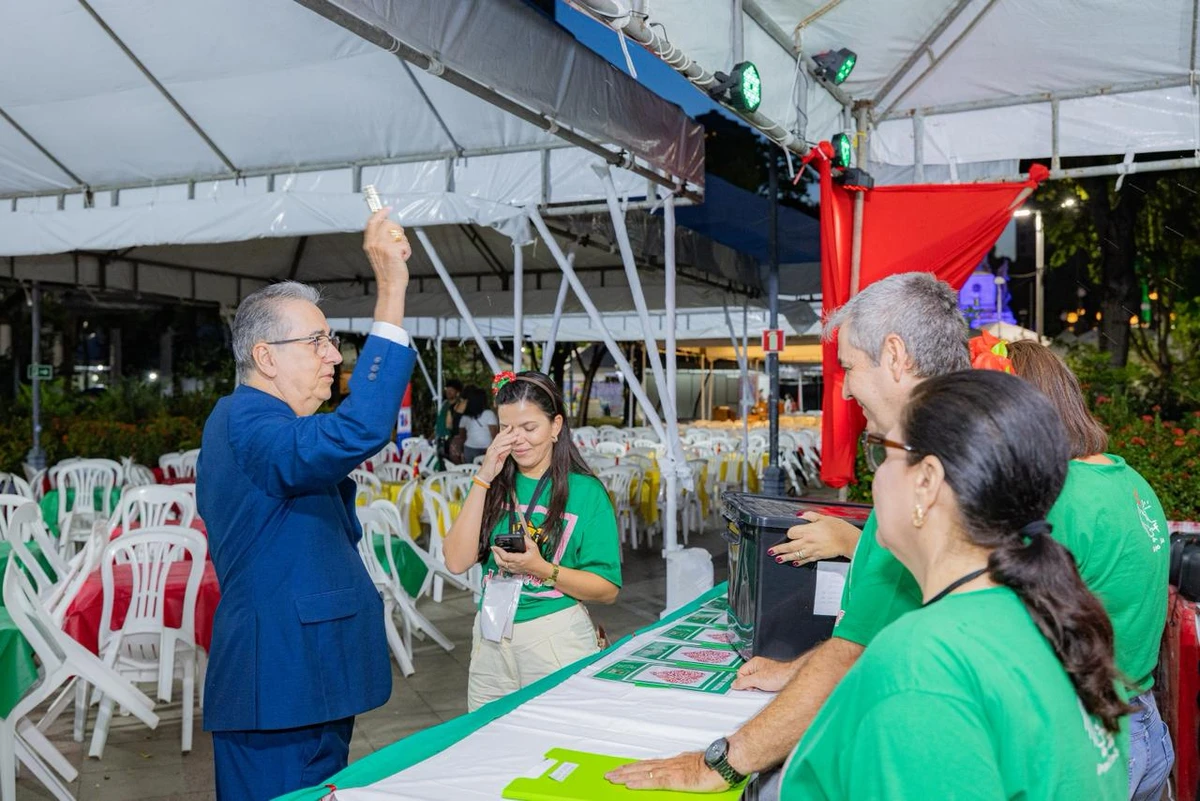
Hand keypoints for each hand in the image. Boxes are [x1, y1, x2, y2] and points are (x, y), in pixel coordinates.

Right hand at [362, 207, 410, 288]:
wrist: (390, 285)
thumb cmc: (387, 271)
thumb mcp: (377, 253)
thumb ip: (379, 239)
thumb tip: (388, 226)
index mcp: (369, 243)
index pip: (372, 221)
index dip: (380, 213)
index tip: (387, 208)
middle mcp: (374, 244)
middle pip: (388, 224)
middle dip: (398, 230)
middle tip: (399, 240)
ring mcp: (383, 247)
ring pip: (399, 234)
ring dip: (404, 243)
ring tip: (400, 253)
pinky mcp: (392, 251)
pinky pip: (405, 244)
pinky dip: (407, 251)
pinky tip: (403, 258)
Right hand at [478, 429, 516, 482]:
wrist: (485, 475)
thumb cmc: (492, 468)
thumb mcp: (501, 459)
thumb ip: (505, 453)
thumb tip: (510, 447)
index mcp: (493, 448)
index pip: (499, 437)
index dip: (505, 431)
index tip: (511, 427)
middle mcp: (491, 448)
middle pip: (500, 438)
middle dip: (508, 434)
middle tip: (516, 431)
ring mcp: (491, 452)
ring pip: (500, 443)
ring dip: (508, 440)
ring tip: (515, 437)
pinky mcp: (491, 456)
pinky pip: (498, 450)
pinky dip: (504, 448)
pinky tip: (510, 446)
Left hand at [490, 534, 549, 578]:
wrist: (539, 569)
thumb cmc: (536, 559)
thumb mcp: (534, 547)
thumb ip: (527, 540)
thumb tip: (521, 536)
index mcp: (519, 559)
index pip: (505, 556)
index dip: (498, 551)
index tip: (494, 546)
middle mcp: (515, 565)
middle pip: (500, 562)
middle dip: (495, 554)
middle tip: (493, 548)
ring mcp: (513, 569)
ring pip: (500, 566)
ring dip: (496, 559)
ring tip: (495, 553)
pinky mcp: (513, 571)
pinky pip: (503, 568)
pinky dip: (499, 563)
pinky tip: (499, 559)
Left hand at [605, 752, 729, 792]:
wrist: (725, 761)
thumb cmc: (717, 764)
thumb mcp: (698, 766)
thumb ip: (688, 770)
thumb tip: (684, 773)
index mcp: (675, 762)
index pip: (650, 764)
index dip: (635, 767)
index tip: (622, 769)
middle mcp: (670, 764)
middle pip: (642, 767)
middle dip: (624, 771)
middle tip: (609, 774)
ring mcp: (671, 771)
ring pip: (643, 773)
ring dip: (626, 776)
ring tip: (613, 778)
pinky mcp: (674, 779)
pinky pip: (653, 782)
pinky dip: (639, 782)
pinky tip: (629, 784)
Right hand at [733, 655, 794, 691]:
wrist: (793, 677)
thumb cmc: (780, 675)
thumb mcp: (757, 680)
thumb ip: (743, 682)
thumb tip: (735, 684)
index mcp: (754, 663)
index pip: (740, 673)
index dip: (742, 682)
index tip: (747, 687)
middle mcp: (759, 666)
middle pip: (747, 679)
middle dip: (750, 686)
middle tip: (757, 688)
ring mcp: (765, 673)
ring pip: (755, 683)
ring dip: (757, 688)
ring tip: (764, 688)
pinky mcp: (770, 679)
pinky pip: (762, 685)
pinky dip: (763, 689)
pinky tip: (768, 690)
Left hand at [768, 513, 859, 566]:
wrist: (848, 540)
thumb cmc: (838, 528)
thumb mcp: (824, 517)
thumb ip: (810, 516)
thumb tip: (800, 514)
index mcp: (808, 530)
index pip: (792, 533)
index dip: (789, 533)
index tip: (789, 534)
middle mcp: (808, 541)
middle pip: (790, 546)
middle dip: (779, 549)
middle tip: (771, 551)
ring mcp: (812, 550)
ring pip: (796, 555)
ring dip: (786, 557)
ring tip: (778, 559)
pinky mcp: (818, 556)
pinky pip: (806, 560)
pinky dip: (799, 562)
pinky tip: (794, 563)